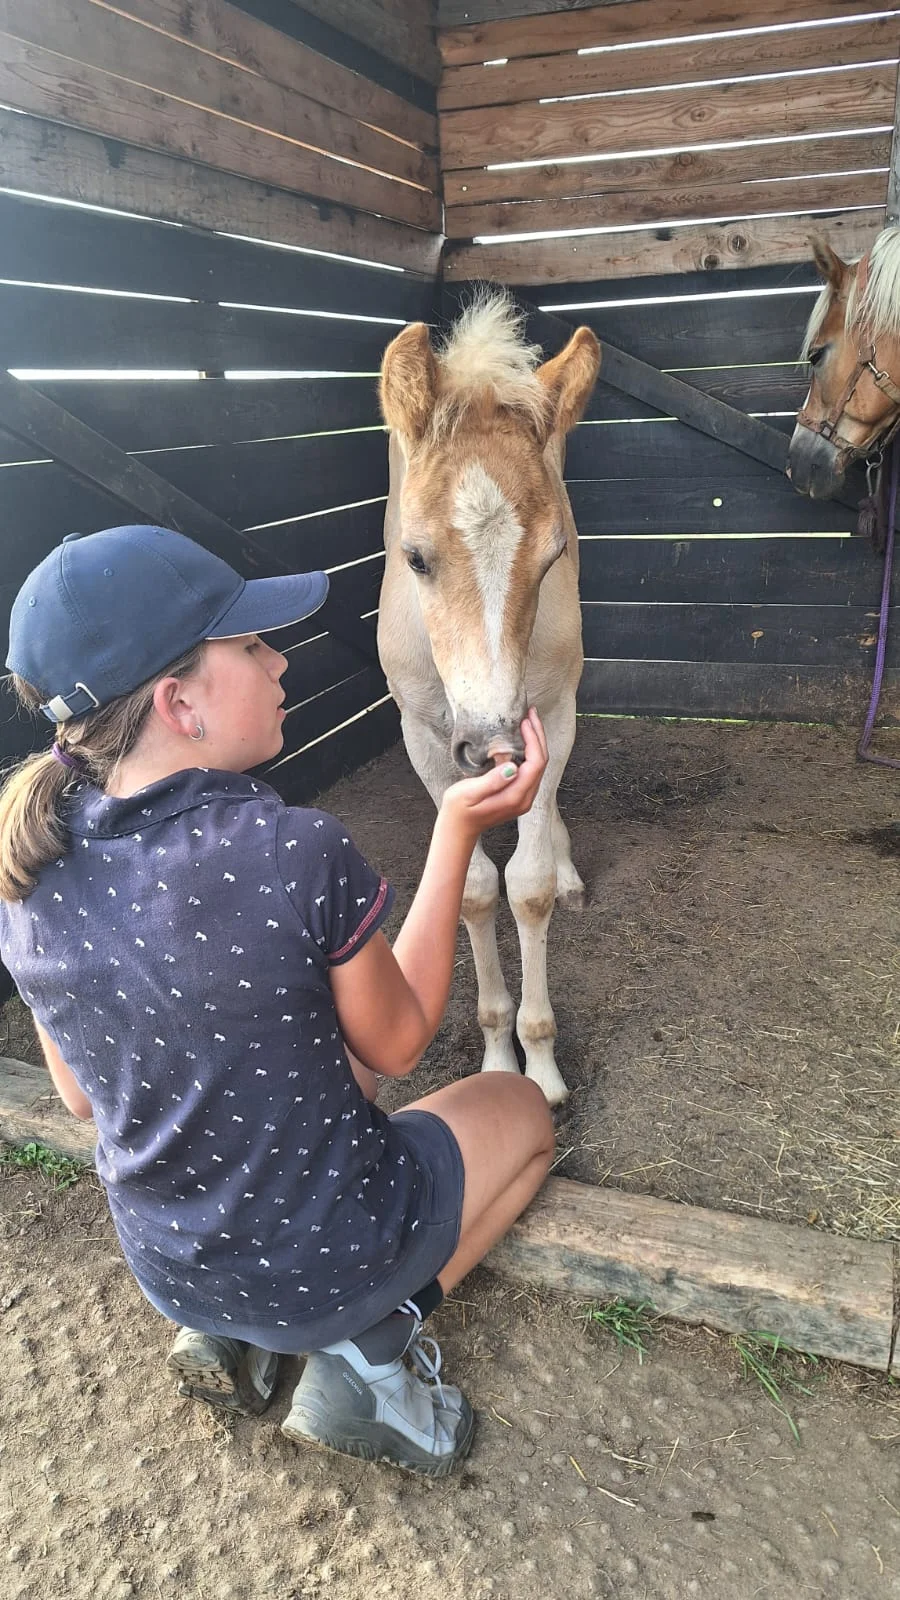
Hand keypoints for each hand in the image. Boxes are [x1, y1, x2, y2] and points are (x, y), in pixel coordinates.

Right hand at [438, 708, 548, 842]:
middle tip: (531, 713)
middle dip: (538, 736)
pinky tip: (521, 739)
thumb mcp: (469, 793)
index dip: (534, 740)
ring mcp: (523, 798)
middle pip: (542, 762)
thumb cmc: (459, 810)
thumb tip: (512, 767)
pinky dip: (529, 751)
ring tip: (528, 721)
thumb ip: (492, 781)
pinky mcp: (518, 795)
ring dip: (536, 742)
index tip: (524, 721)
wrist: (459, 829)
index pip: (536, 763)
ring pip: (538, 765)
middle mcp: (525, 798)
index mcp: (515, 796)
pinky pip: (531, 769)